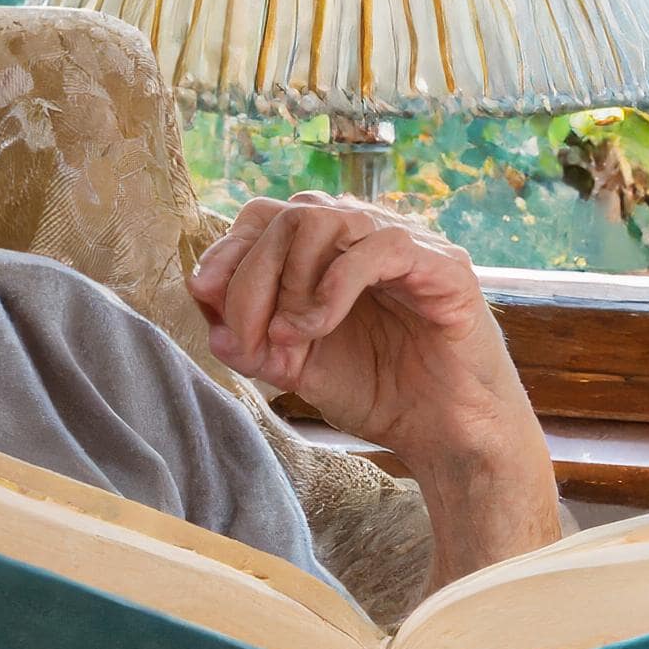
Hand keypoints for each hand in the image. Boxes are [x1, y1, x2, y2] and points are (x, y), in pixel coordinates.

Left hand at [190, 194, 538, 468]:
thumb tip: (207, 311)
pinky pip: (377, 247)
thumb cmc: (377, 391)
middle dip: (252, 277)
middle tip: (252, 339)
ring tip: (290, 338)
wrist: (444, 433)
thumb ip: (251, 336)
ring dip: (291, 282)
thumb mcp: (294, 364)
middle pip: (287, 215)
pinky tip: (317, 327)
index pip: (264, 216)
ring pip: (325, 220)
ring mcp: (405, 243)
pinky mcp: (442, 265)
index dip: (227, 251)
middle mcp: (364, 234)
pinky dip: (333, 285)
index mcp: (328, 250)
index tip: (204, 296)